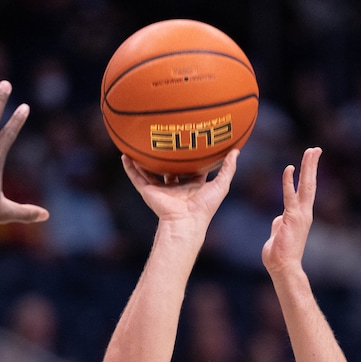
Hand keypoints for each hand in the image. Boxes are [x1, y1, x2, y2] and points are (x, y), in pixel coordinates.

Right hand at [120, 149, 238, 231]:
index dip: (191, 158)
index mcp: (191, 186)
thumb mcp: (221, 185)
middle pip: (168, 169)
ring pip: (149, 172)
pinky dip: (130, 168)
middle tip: (163, 140)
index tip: (189, 143)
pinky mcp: (149, 192)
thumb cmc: (204, 207)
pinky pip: (137, 178)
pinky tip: (124, 156)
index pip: (191, 170)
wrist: (186, 221)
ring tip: (137, 145)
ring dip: (143, 160)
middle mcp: (175, 187)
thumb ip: (228, 168)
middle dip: (166, 158)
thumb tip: (236, 150)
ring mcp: (161, 190)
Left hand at [261, 147, 320, 275]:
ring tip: (311, 151)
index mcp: (300, 215)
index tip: (308, 161)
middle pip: (310, 184)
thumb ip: (278, 224)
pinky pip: (289, 196)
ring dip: (308, 167)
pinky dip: (289, 182)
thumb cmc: (278, 255)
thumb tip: (278, 218)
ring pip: (306, 186)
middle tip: (315, 149)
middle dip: (312, 166)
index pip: (304, 191)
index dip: (306, 176)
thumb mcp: (277, 235)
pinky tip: (289, 168)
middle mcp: (304, 213)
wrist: (283, 267)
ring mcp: (300, 215)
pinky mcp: (292, 218)